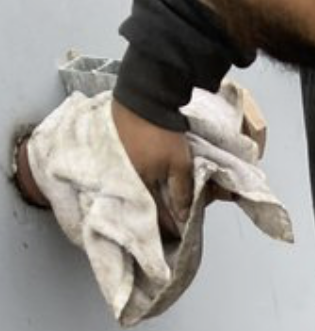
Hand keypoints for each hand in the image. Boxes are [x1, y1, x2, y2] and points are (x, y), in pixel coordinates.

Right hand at [112, 100, 193, 235]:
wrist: (144, 96)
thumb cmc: (162, 133)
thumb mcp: (179, 164)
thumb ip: (181, 192)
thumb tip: (183, 216)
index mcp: (138, 184)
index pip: (154, 214)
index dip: (167, 225)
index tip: (177, 233)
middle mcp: (122, 176)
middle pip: (141, 201)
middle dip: (155, 213)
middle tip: (167, 221)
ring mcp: (116, 160)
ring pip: (134, 186)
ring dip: (146, 195)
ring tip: (157, 202)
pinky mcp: (114, 146)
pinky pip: (128, 170)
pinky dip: (138, 178)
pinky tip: (146, 180)